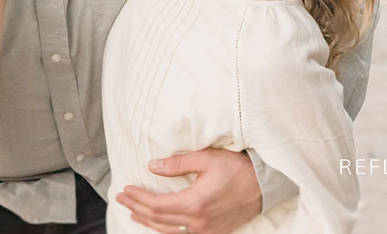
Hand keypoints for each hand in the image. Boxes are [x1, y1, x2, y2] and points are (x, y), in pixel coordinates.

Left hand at [116, 148, 260, 233]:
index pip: (157, 206)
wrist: (265, 184)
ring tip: (133, 212)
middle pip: (160, 220)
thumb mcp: (206, 158)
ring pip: (170, 231)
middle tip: (121, 198)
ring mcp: (207, 231)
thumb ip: (177, 164)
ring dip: (149, 221)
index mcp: (196, 203)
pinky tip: (159, 224)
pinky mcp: (214, 232)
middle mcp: (200, 222)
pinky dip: (166, 229)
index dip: (138, 199)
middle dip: (138, 208)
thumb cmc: (237, 168)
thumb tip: (152, 167)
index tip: (125, 189)